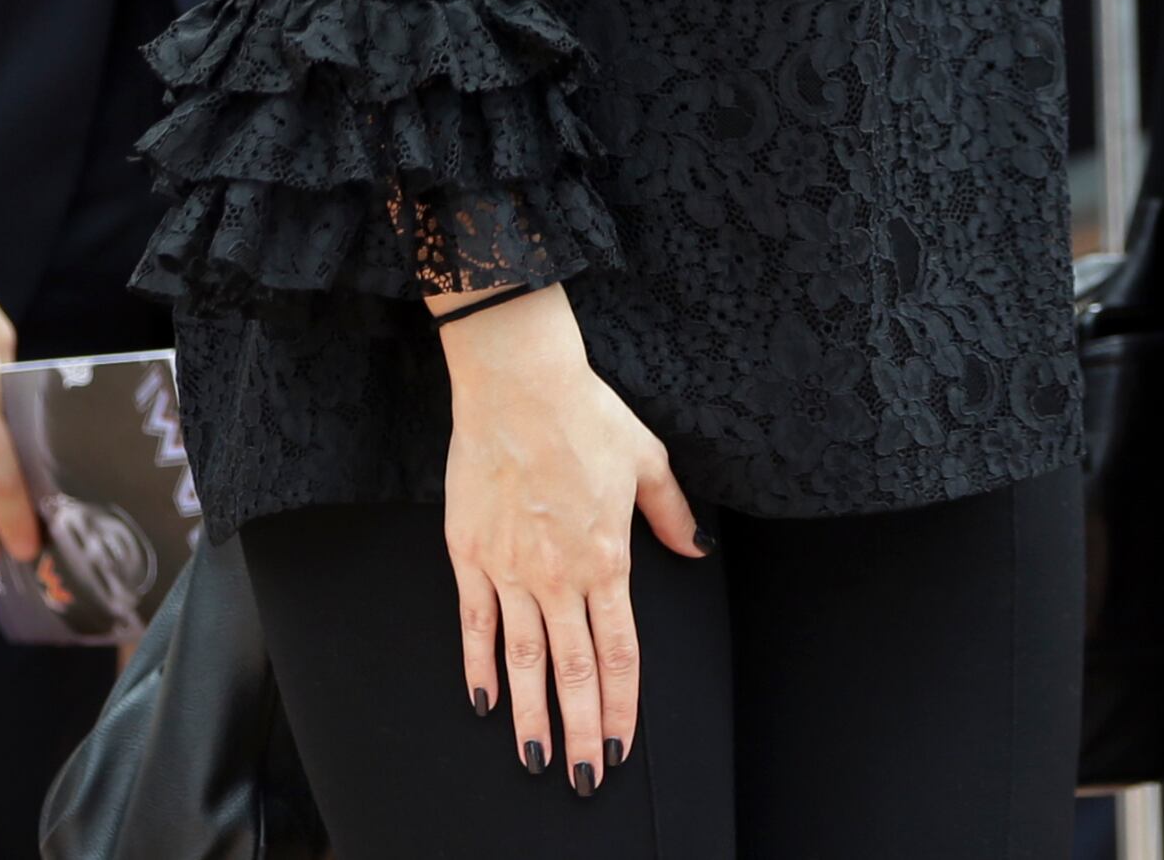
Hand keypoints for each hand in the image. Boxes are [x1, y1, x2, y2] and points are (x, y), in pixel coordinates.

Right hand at [436, 286, 704, 797]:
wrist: (517, 384)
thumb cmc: (583, 414)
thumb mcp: (647, 460)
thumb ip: (672, 515)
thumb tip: (694, 549)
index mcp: (608, 559)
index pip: (620, 653)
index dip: (622, 706)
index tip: (622, 746)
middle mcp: (559, 576)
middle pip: (573, 673)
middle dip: (581, 733)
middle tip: (584, 780)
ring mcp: (510, 569)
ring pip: (524, 661)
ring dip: (531, 717)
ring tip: (536, 759)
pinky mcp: (469, 554)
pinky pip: (476, 623)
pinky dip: (480, 666)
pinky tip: (485, 701)